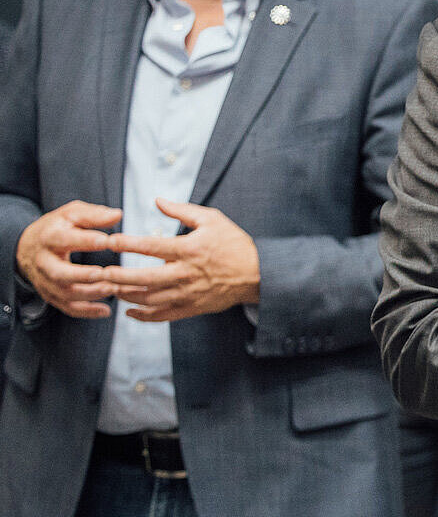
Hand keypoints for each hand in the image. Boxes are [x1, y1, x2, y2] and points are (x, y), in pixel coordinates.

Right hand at [14, 201, 123, 318]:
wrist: (29, 246)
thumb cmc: (58, 227)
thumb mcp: (72, 214)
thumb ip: (94, 215)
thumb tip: (118, 214)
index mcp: (50, 237)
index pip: (65, 239)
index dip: (86, 241)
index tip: (107, 241)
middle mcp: (44, 261)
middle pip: (59, 273)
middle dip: (82, 275)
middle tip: (106, 274)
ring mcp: (46, 281)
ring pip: (64, 293)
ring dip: (89, 294)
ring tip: (113, 289)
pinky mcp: (51, 294)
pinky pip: (66, 307)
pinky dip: (86, 311)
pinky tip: (105, 311)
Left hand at [103, 199, 259, 321]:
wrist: (258, 273)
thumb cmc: (234, 244)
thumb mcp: (212, 219)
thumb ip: (182, 210)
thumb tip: (156, 200)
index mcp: (189, 249)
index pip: (151, 246)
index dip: (128, 243)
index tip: (110, 241)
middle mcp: (185, 273)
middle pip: (143, 278)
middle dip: (118, 276)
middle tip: (100, 272)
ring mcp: (187, 293)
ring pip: (148, 299)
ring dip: (126, 295)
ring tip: (111, 288)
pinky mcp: (191, 308)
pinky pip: (162, 316)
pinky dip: (143, 316)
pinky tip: (129, 310)